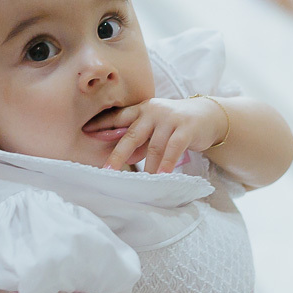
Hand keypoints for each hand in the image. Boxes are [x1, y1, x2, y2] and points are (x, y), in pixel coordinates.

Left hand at [101, 97, 227, 173]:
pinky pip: (174, 147)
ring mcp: (170, 118)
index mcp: (141, 109)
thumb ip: (139, 142)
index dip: (102, 124)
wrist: (208, 115)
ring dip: (148, 167)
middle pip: (131, 134)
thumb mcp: (154, 130)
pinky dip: (167, 164)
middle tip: (108, 170)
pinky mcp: (186, 127)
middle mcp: (153, 111)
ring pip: (154, 146)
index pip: (118, 117)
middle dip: (118, 154)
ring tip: (143, 183)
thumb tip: (123, 159)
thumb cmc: (175, 125)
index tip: (85, 132)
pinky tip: (162, 176)